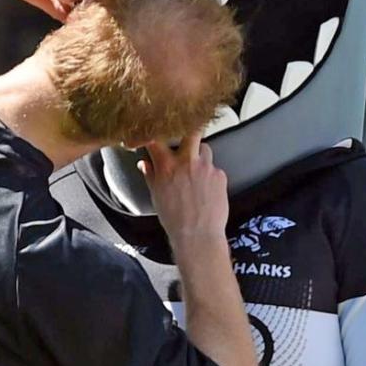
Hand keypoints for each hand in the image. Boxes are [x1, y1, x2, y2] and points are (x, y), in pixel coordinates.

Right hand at [138, 134, 229, 250]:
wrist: (198, 235)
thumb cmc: (174, 219)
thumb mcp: (156, 196)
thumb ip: (151, 175)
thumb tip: (145, 163)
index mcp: (167, 166)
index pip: (156, 140)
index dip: (154, 134)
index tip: (153, 134)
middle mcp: (187, 162)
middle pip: (191, 131)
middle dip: (189, 130)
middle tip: (186, 137)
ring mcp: (206, 167)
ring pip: (204, 149)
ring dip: (200, 155)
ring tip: (196, 171)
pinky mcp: (220, 175)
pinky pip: (214, 168)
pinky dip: (210, 175)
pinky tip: (206, 189)